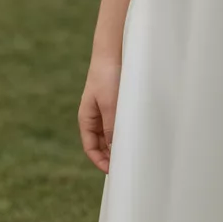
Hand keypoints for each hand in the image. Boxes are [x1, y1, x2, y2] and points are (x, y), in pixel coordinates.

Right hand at [78, 53, 121, 173]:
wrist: (113, 51)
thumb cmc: (107, 77)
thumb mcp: (110, 105)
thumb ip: (111, 128)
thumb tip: (114, 150)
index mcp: (86, 118)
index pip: (90, 148)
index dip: (100, 161)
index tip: (114, 171)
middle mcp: (94, 116)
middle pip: (101, 143)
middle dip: (111, 155)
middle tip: (127, 165)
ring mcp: (105, 109)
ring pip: (111, 134)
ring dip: (119, 143)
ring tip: (133, 152)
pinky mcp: (116, 102)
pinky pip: (118, 122)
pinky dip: (125, 131)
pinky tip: (136, 134)